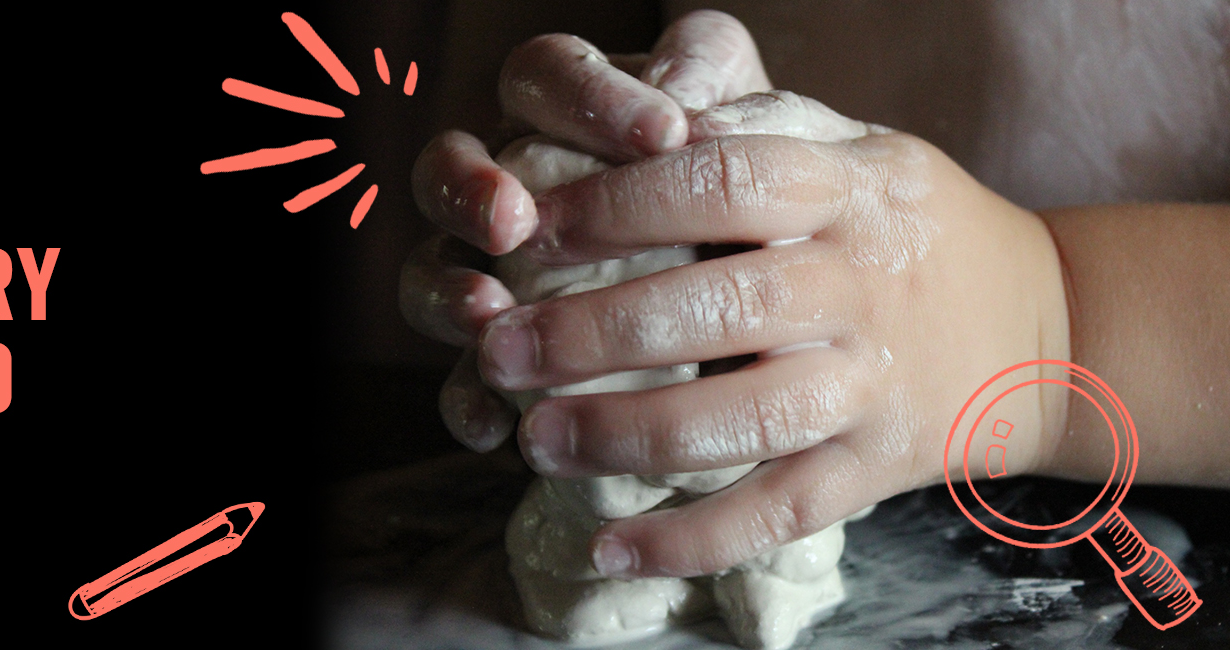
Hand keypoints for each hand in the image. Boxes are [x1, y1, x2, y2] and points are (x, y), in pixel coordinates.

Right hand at [402, 11, 771, 450]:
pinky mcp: (497, 362)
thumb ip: (713, 79)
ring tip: (488, 312)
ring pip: (427, 273)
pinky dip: (467, 400)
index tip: (663, 133)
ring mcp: (485, 277)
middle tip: (513, 219)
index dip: (586, 97)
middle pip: (444, 170)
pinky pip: (455, 381)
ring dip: (448, 291)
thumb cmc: (749, 191)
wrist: (765, 298)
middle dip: (469, 190)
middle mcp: (504, 189)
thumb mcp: (751, 121)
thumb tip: (683, 97)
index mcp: (558, 114)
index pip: (540, 77)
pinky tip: (494, 424)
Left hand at [484, 92, 1070, 578]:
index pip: (721, 183)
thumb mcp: (856, 150)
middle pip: (719, 308)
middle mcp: (859, 287)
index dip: (617, 206)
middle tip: (500, 350)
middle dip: (594, 333)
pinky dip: (690, 540)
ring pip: (744, 421)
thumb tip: (643, 124)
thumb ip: (758, 135)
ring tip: (535, 442)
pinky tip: (609, 549)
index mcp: (845, 191)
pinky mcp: (874, 468)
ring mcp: (871, 385)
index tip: (530, 229)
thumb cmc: (908, 227)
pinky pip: (776, 512)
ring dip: (628, 437)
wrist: (1042, 327)